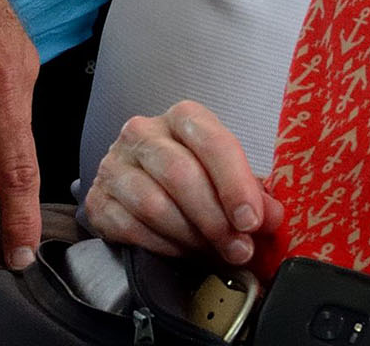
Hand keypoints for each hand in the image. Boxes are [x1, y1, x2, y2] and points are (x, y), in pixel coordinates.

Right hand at [81, 100, 284, 269]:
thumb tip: (272, 215)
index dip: (234, 183)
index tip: (251, 220)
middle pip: (179, 174)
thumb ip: (252, 195)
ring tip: (211, 251)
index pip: (210, 141)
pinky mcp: (97, 199)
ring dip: (190, 236)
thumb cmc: (192, 179)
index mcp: (183, 119)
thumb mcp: (227, 179)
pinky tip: (179, 250)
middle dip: (215, 219)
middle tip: (237, 248)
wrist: (140, 191)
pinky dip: (161, 246)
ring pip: (153, 203)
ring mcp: (115, 165)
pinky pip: (130, 227)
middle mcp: (143, 134)